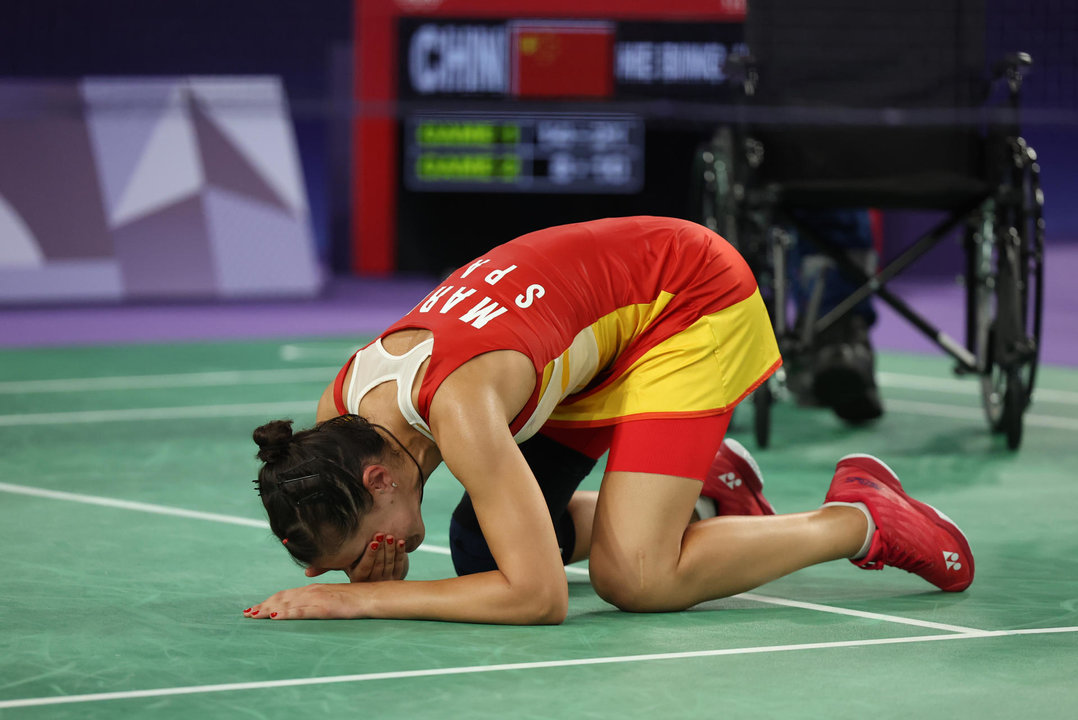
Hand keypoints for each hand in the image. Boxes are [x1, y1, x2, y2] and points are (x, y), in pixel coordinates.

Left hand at [242, 583, 364, 619]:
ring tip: (254, 615)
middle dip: (263, 605)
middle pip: (282, 598)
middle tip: (247, 614)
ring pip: (287, 603)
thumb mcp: (333, 598)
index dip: (269, 601)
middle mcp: (311, 591)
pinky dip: (286, 613)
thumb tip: (308, 607)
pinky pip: (301, 611)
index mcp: (313, 589)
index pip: (286, 595)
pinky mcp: (324, 608)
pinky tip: (275, 616)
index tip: (255, 608)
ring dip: (269, 609)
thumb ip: (319, 601)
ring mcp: (317, 599)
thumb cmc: (355, 598)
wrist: (372, 596)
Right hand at [347, 533, 409, 582]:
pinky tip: (401, 542)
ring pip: (389, 564)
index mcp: (358, 578)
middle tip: (381, 534)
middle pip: (378, 565)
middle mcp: (372, 583)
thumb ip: (352, 553)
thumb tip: (350, 539)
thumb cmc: (356, 561)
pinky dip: (400, 553)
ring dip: (390, 549)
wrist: (371, 572)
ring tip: (390, 536)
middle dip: (380, 548)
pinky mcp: (396, 578)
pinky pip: (399, 564)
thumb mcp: (351, 560)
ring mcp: (385, 581)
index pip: (365, 567)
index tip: (374, 543)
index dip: (369, 555)